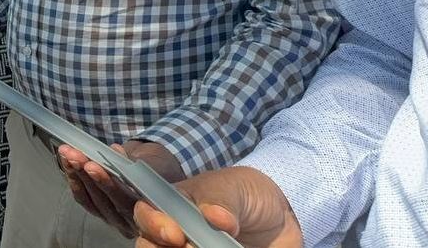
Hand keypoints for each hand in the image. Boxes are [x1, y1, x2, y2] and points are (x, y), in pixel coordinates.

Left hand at [59, 140, 185, 238]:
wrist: (159, 174)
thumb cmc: (160, 169)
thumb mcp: (157, 164)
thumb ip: (138, 163)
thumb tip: (114, 151)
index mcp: (149, 212)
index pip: (126, 200)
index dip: (107, 183)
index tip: (93, 165)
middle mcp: (131, 222)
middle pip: (106, 201)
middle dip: (86, 174)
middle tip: (74, 155)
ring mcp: (115, 219)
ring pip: (92, 200)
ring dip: (77, 175)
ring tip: (67, 154)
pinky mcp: (102, 213)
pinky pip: (85, 200)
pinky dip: (75, 180)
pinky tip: (67, 162)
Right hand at [134, 166, 302, 247]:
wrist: (281, 219)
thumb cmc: (248, 194)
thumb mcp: (235, 186)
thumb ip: (222, 198)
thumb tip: (216, 217)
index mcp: (174, 205)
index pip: (147, 213)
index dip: (152, 223)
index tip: (175, 234)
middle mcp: (176, 232)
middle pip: (148, 243)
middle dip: (158, 247)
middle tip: (188, 247)